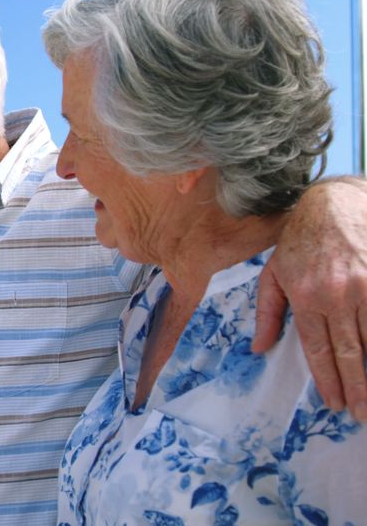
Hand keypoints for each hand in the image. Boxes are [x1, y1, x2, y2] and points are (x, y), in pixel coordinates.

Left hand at [254, 177, 366, 419]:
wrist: (333, 203)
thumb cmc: (299, 240)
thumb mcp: (273, 273)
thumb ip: (268, 313)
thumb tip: (259, 349)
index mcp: (306, 296)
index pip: (317, 348)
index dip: (327, 379)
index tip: (333, 404)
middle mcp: (337, 294)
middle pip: (350, 351)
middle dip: (357, 387)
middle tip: (360, 413)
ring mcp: (365, 285)